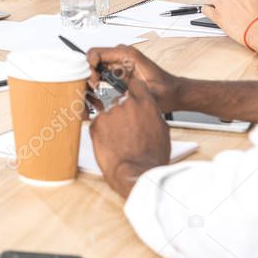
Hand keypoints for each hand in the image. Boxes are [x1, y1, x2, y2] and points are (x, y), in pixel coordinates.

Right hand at [86, 45, 182, 111]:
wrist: (174, 92)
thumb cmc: (166, 91)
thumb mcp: (149, 93)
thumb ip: (133, 94)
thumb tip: (115, 100)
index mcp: (127, 55)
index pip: (96, 53)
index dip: (89, 66)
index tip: (94, 81)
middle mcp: (121, 56)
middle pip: (92, 61)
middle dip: (88, 76)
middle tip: (94, 91)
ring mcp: (118, 63)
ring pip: (93, 68)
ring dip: (90, 82)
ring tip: (94, 97)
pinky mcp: (117, 71)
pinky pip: (99, 74)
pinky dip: (94, 84)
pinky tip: (97, 96)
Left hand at [89, 78, 170, 197]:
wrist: (136, 171)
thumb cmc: (151, 156)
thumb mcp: (162, 131)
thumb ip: (152, 115)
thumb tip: (148, 110)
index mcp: (146, 105)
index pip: (136, 86)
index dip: (134, 91)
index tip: (131, 95)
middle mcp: (127, 105)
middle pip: (121, 102)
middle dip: (123, 113)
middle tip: (127, 130)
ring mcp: (110, 113)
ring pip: (109, 113)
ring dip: (113, 123)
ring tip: (120, 140)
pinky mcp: (96, 123)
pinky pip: (99, 123)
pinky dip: (102, 131)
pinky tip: (111, 142)